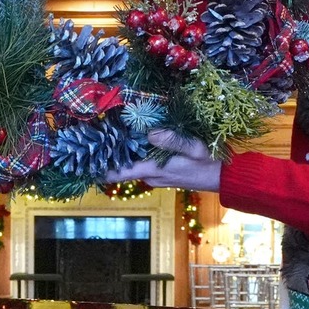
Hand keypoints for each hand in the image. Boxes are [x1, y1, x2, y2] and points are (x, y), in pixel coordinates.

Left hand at [104, 129, 222, 191]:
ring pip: (133, 164)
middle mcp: (151, 176)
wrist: (224, 178)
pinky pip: (143, 164)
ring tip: (113, 131)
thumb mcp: (194, 147)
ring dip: (125, 152)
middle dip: (112, 153)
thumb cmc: (210, 162)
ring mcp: (156, 176)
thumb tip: (150, 133)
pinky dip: (137, 153)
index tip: (84, 160)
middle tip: (98, 133)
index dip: (100, 168)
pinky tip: (137, 138)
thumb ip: (172, 140)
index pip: (119, 173)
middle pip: (123, 166)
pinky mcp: (162, 174)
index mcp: (153, 169)